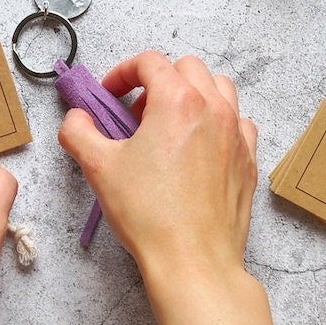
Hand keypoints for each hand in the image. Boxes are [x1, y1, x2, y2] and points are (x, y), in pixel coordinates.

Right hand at [57, 53, 257, 290]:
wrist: (193, 261)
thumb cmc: (149, 213)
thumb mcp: (98, 167)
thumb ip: (78, 131)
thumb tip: (77, 119)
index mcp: (177, 102)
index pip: (149, 62)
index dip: (122, 73)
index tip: (110, 96)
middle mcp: (213, 109)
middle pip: (188, 68)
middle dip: (158, 81)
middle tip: (137, 114)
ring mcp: (236, 135)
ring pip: (220, 89)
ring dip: (193, 95)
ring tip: (170, 125)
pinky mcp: (249, 161)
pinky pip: (239, 123)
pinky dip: (219, 123)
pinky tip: (200, 148)